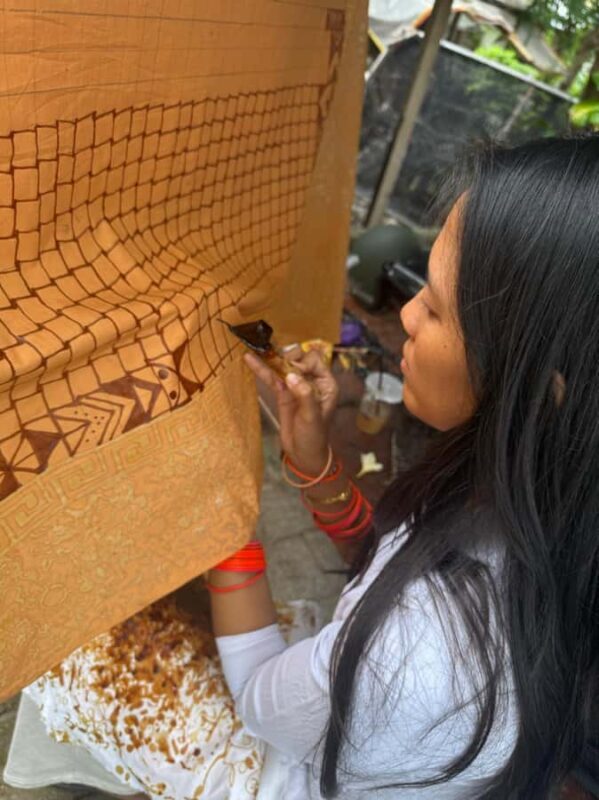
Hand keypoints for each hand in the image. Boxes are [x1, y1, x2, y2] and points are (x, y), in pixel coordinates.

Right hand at [243, 345, 338, 475]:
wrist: (304, 454)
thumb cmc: (314, 436)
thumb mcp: (312, 416)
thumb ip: (304, 394)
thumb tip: (291, 375)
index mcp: (325, 383)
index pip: (314, 360)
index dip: (301, 363)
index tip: (291, 374)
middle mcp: (311, 380)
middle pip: (297, 359)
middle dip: (286, 358)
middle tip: (277, 365)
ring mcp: (295, 386)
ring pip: (282, 366)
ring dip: (270, 358)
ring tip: (256, 347)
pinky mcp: (282, 393)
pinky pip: (272, 377)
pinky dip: (262, 369)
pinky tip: (249, 359)